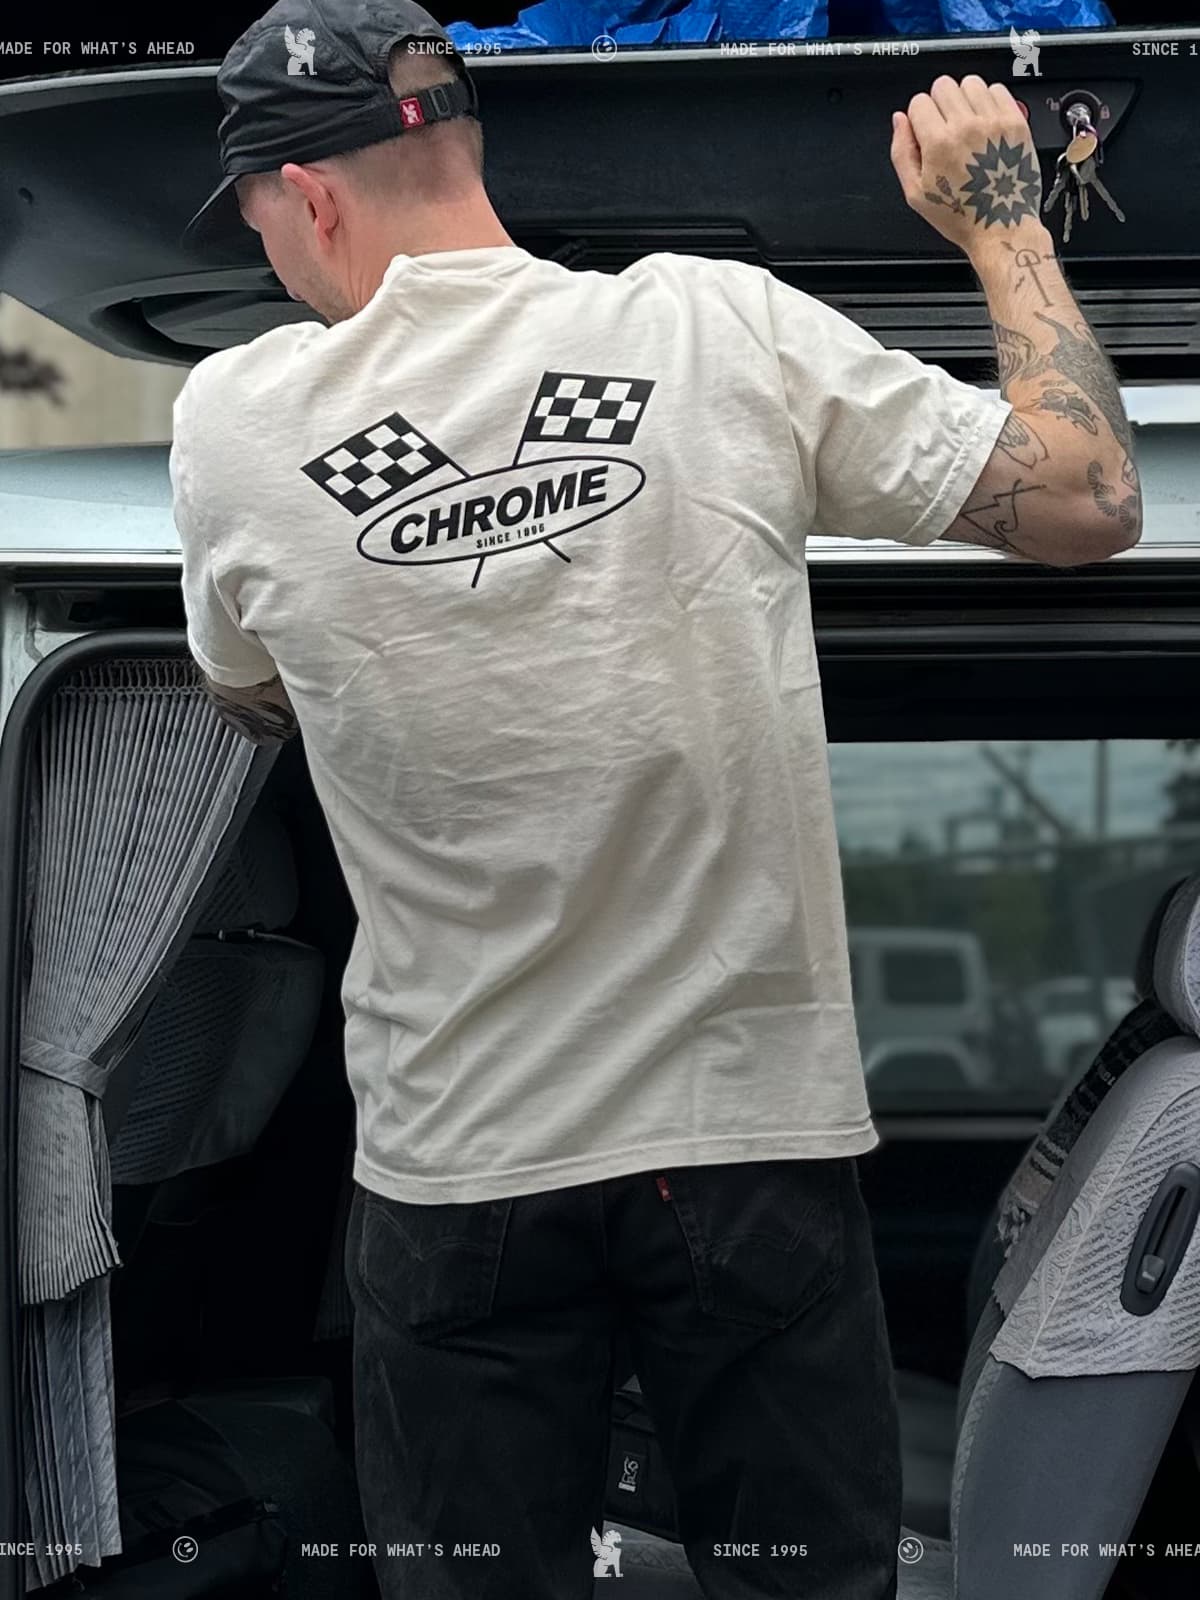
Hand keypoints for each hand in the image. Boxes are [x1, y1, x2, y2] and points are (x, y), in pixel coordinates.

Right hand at [891, 75, 1051, 260]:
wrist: (1001, 227)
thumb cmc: (962, 216)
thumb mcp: (916, 194)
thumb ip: (901, 152)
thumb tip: (899, 120)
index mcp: (939, 143)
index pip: (918, 101)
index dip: (917, 117)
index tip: (925, 132)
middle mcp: (967, 127)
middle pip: (943, 85)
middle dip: (939, 104)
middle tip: (945, 128)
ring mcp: (994, 121)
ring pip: (970, 83)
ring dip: (964, 98)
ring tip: (967, 125)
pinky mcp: (1015, 121)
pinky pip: (998, 89)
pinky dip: (989, 100)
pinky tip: (986, 123)